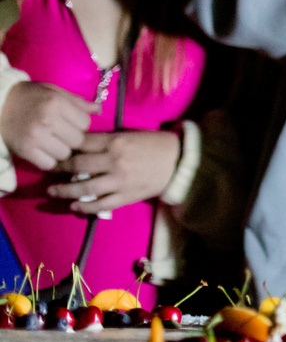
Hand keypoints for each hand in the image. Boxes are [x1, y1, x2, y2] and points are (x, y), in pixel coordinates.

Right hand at [0, 81, 98, 169]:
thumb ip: (77, 102)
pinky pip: (48, 164)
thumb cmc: (30, 96)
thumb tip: (99, 110)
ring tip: (54, 143)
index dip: (81, 125)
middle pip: (77, 141)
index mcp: (57, 103)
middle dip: (74, 139)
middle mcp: (47, 120)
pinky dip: (49, 160)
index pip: (85, 123)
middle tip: (63, 135)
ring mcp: (35, 137)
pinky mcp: (24, 150)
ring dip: (62, 151)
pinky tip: (45, 151)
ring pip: (65, 154)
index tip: (72, 124)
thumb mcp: (54, 92)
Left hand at [46, 129, 180, 212]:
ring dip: (65, 191)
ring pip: (84, 188)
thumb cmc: (156, 145)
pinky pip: (100, 204)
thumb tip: (83, 145)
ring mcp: (119, 180)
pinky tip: (74, 207)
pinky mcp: (126, 196)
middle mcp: (115, 161)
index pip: (82, 144)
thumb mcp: (132, 135)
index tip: (55, 150)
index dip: (65, 147)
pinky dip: (85, 207)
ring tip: (53, 192)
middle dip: (59, 168)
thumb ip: (108, 140)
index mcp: (116, 142)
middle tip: (48, 169)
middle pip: (78, 165)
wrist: (181, 162)